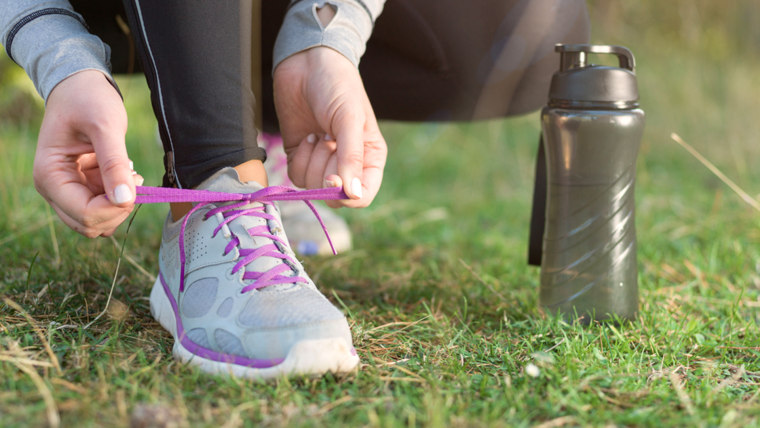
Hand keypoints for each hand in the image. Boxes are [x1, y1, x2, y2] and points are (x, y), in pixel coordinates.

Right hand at [33, 70, 140, 236]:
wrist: (80, 86)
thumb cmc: (88, 99)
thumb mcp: (106, 126)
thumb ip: (114, 163)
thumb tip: (124, 199)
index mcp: (49, 176)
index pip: (84, 215)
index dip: (115, 208)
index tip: (136, 183)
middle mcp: (53, 189)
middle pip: (89, 225)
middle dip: (117, 209)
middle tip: (134, 178)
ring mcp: (66, 190)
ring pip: (98, 221)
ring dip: (119, 204)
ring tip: (128, 172)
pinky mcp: (81, 187)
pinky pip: (103, 207)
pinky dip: (119, 196)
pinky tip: (124, 172)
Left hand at [273, 47, 386, 207]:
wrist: (307, 63)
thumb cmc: (338, 86)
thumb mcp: (350, 119)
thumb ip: (351, 158)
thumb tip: (352, 194)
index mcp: (370, 158)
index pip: (362, 196)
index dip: (345, 194)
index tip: (332, 176)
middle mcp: (347, 165)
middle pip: (334, 195)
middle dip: (325, 171)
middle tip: (327, 140)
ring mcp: (322, 161)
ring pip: (313, 187)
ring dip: (311, 161)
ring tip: (318, 133)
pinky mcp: (301, 156)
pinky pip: (296, 177)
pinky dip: (298, 158)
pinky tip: (306, 135)